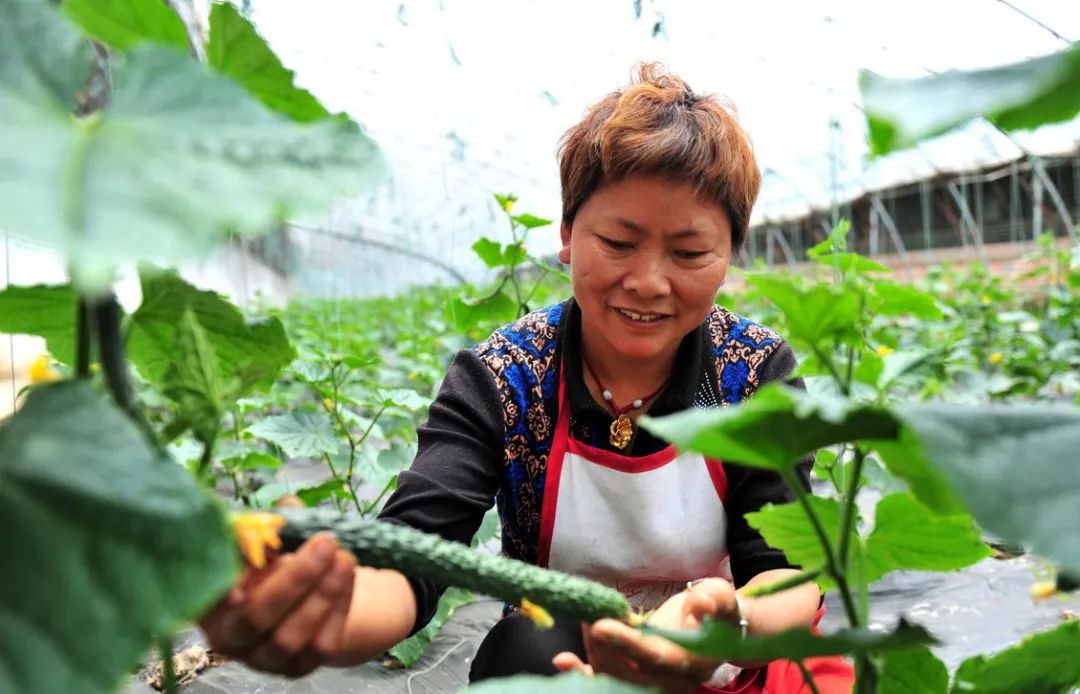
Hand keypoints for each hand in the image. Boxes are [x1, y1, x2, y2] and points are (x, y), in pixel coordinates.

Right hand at [199, 531, 356, 676]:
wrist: (307, 594)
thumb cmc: (276, 561)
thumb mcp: (268, 537)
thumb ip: (272, 522)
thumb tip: (287, 509)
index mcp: (208, 602)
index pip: (208, 592)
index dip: (227, 575)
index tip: (259, 547)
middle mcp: (229, 636)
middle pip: (256, 616)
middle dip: (295, 578)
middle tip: (326, 542)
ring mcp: (262, 658)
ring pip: (290, 636)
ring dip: (323, 594)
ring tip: (345, 558)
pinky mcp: (296, 668)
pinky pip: (320, 645)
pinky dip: (338, 607)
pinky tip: (348, 576)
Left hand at [553, 579, 740, 693]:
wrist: (718, 631)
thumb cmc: (718, 612)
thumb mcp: (721, 598)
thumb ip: (714, 601)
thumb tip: (701, 603)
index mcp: (691, 662)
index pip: (655, 657)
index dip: (627, 644)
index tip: (601, 625)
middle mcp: (669, 680)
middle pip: (627, 670)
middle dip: (603, 644)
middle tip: (590, 615)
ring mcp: (650, 682)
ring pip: (614, 677)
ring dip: (591, 654)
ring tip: (582, 622)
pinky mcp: (634, 676)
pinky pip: (606, 680)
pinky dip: (583, 672)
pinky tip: (563, 661)